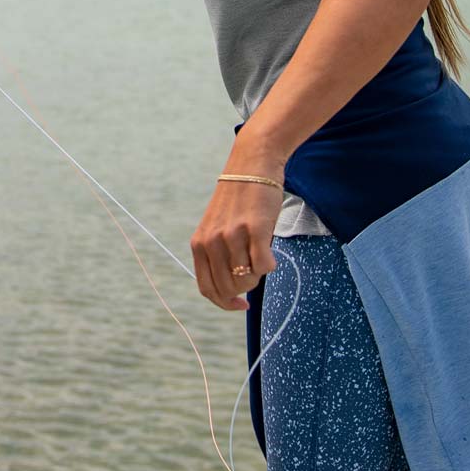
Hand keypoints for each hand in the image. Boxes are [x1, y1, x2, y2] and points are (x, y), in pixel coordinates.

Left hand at [190, 176, 282, 311]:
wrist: (252, 166)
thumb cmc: (239, 201)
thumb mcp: (216, 228)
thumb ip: (217, 256)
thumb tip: (232, 291)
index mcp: (199, 244)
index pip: (207, 289)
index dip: (225, 303)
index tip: (242, 304)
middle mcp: (212, 241)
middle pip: (230, 288)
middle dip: (246, 287)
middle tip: (254, 268)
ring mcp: (232, 236)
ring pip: (248, 279)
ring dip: (258, 273)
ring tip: (260, 253)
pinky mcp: (254, 229)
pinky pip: (265, 266)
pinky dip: (270, 264)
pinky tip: (269, 250)